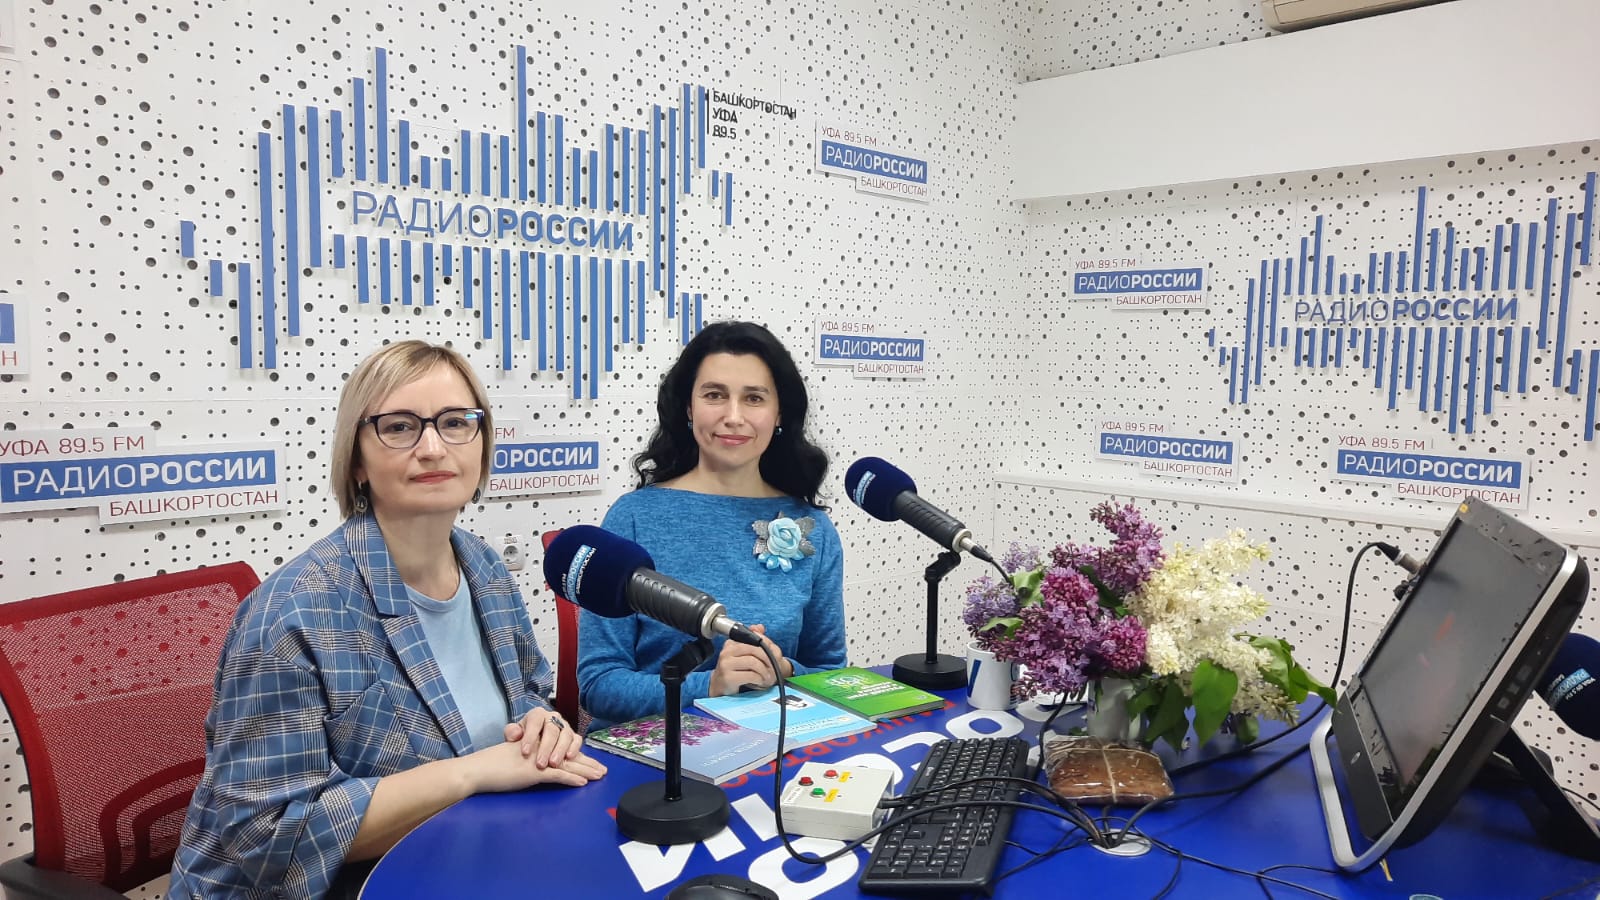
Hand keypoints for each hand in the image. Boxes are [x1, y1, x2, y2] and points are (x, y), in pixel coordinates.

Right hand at [467, 740, 606, 793]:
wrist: (477, 769)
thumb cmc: (491, 767)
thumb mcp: (514, 759)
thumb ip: (529, 761)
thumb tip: (542, 767)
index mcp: (536, 744)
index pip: (561, 749)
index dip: (578, 756)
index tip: (590, 763)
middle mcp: (539, 748)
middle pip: (568, 755)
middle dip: (587, 763)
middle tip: (603, 771)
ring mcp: (537, 759)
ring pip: (567, 764)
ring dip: (585, 771)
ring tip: (599, 776)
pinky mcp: (533, 771)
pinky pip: (556, 775)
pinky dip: (571, 779)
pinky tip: (582, 783)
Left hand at [503, 707, 583, 768]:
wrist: (534, 742)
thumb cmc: (523, 738)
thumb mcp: (513, 734)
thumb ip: (511, 732)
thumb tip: (515, 735)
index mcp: (537, 714)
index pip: (535, 722)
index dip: (530, 737)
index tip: (525, 752)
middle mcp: (553, 717)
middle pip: (552, 730)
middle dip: (546, 748)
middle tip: (540, 764)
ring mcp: (565, 726)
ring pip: (566, 735)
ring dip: (560, 750)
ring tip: (553, 764)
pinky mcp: (574, 736)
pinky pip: (577, 740)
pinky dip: (574, 748)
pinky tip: (568, 758)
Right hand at [710, 624, 792, 695]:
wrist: (719, 686)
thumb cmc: (733, 670)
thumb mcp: (742, 654)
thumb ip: (752, 640)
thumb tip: (760, 627)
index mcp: (730, 644)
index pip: (753, 640)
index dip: (766, 648)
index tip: (772, 657)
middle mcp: (726, 652)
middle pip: (754, 650)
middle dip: (767, 659)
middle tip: (772, 668)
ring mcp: (725, 664)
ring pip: (753, 662)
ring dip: (764, 671)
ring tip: (767, 677)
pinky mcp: (728, 677)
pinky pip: (750, 675)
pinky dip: (759, 679)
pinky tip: (759, 682)